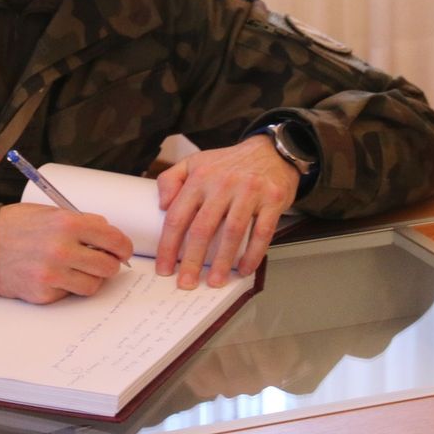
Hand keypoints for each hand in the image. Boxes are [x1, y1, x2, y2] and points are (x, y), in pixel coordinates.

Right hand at [0, 203, 133, 303]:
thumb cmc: (15, 225)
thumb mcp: (49, 212)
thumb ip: (80, 222)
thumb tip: (108, 235)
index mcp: (67, 223)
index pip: (113, 240)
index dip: (123, 247)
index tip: (123, 250)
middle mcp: (62, 250)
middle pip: (108, 266)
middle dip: (110, 265)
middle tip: (103, 261)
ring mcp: (52, 275)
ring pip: (93, 285)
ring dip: (91, 278)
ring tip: (78, 269)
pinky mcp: (43, 293)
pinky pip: (69, 294)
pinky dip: (68, 287)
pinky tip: (55, 275)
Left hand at [154, 136, 297, 288]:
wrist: (271, 151)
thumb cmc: (229, 163)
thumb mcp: (195, 162)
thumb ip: (172, 179)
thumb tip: (161, 204)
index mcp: (200, 177)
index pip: (178, 216)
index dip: (168, 246)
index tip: (164, 268)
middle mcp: (223, 184)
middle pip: (203, 228)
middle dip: (192, 261)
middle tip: (186, 283)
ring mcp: (249, 191)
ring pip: (232, 233)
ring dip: (222, 262)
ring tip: (215, 281)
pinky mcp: (272, 199)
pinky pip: (262, 232)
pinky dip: (253, 254)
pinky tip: (244, 268)